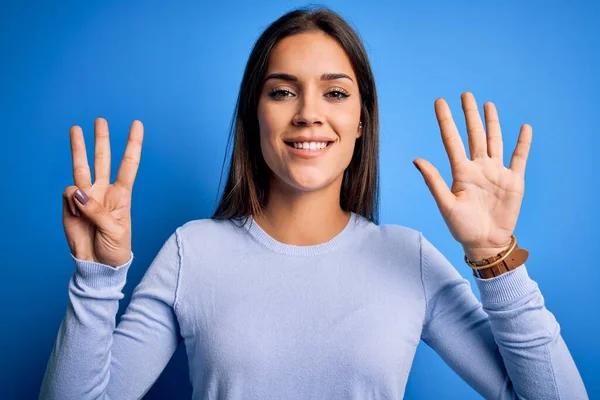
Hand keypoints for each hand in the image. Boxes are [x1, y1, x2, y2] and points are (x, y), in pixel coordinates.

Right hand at [62, 118, 143, 266]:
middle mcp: (104, 191)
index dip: (133, 145)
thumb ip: (97, 211)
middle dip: (101, 140)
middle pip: (103, 160)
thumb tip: (78, 192)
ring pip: (81, 167)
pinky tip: (76, 215)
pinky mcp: (70, 206)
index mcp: (122, 195)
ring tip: (75, 129)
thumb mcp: (115, 230)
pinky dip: (72, 203)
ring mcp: (87, 197)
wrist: (98, 265)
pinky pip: (69, 194)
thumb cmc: (115, 248)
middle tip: (100, 120)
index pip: (129, 165)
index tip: (137, 124)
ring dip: (78, 149)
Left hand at [413, 92, 531, 260]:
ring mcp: (496, 172)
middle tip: (465, 94)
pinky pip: (519, 157)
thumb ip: (433, 181)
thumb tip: (416, 159)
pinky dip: (523, 143)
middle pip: (474, 135)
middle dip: (469, 115)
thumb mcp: (446, 204)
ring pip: (494, 141)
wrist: (485, 243)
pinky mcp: (514, 180)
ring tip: (487, 104)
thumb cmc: (462, 227)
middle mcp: (478, 167)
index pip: (452, 140)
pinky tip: (524, 128)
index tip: (439, 102)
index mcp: (461, 172)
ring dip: (492, 123)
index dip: (446, 121)